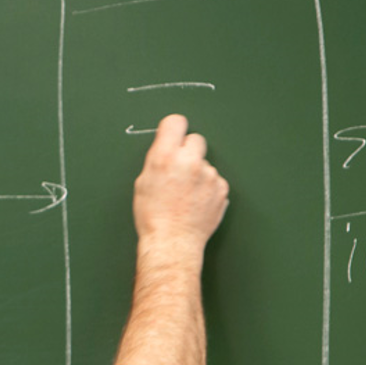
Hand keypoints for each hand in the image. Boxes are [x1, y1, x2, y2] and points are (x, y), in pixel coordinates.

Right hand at [132, 114, 229, 256]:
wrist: (172, 242)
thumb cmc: (153, 216)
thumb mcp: (144, 182)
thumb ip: (158, 159)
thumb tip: (167, 148)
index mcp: (165, 157)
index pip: (176, 122)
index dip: (174, 129)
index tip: (174, 136)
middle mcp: (189, 161)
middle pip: (196, 139)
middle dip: (189, 150)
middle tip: (181, 169)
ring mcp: (209, 175)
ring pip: (205, 163)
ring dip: (198, 173)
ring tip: (186, 195)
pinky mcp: (221, 188)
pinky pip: (215, 180)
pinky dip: (208, 189)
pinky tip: (196, 202)